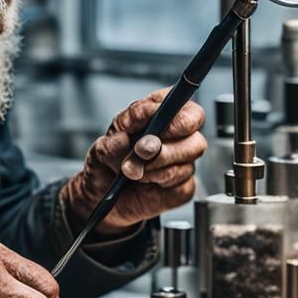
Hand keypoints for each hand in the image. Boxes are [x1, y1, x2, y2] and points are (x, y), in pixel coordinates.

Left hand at [61, 88, 205, 238]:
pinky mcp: (184, 186)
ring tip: (132, 170)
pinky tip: (145, 182)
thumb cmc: (107, 162)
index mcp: (159, 113)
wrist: (103, 194)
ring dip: (154, 167)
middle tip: (139, 152)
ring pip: (187, 162)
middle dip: (163, 147)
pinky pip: (181, 185)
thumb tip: (125, 140)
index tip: (153, 127)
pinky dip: (158, 183)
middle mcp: (177, 135)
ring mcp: (184, 161)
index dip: (173, 114)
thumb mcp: (102, 147)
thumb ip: (114, 143)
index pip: (182, 103)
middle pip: (194, 134)